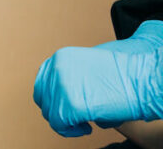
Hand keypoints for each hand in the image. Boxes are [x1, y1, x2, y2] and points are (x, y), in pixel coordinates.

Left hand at [33, 21, 162, 136]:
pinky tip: (86, 128)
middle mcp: (57, 68)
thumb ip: (76, 78)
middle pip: (43, 97)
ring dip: (66, 122)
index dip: (54, 98)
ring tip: (84, 123)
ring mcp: (61, 85)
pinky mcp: (70, 104)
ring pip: (50, 112)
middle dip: (58, 111)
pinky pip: (59, 124)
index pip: (44, 81)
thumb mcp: (93, 67)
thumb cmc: (128, 74)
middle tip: (75, 119)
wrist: (145, 78)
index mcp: (62, 57)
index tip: (67, 107)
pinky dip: (70, 131)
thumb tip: (71, 98)